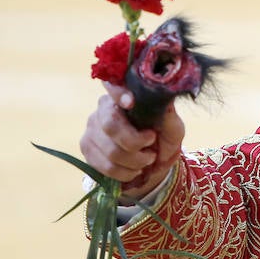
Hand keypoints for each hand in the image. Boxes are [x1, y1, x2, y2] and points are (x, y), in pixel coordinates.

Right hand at [79, 82, 184, 200]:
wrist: (152, 162)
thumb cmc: (163, 138)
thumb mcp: (173, 127)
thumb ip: (168, 115)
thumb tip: (163, 99)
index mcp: (125, 96)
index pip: (113, 86)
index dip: (118, 93)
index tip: (131, 102)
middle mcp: (103, 108)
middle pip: (111, 125)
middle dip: (136, 143)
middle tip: (151, 146)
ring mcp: (91, 128)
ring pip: (110, 150)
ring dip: (135, 161)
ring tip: (147, 159)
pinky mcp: (86, 148)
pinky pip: (105, 166)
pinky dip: (126, 172)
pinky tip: (135, 169)